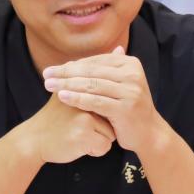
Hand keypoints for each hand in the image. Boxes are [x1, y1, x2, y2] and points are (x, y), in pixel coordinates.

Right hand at [22, 92, 115, 164]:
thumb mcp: (63, 94)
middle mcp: (84, 100)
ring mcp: (84, 117)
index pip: (108, 101)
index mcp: (82, 88)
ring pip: (111, 133)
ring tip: (78, 137)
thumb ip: (79, 84)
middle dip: (102, 127)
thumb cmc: (52, 120)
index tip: (88, 119)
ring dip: (99, 140)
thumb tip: (98, 67)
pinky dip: (95, 150)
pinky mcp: (83, 135)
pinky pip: (105, 146)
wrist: (33, 139)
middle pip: (113, 118)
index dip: (102, 114)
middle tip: (80, 128)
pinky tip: (78, 146)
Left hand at [42, 46, 165, 152]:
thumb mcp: (118, 86)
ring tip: (49, 85)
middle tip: (46, 74)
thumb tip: (80, 59)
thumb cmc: (128, 108)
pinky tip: (62, 97)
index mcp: (131, 64)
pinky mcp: (125, 108)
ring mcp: (130, 91)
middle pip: (92, 71)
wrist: (148, 133)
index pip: (95, 61)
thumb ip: (103, 72)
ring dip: (67, 84)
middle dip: (66, 72)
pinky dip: (77, 98)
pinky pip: (95, 101)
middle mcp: (132, 74)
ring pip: (92, 85)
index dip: (72, 64)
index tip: (52, 69)